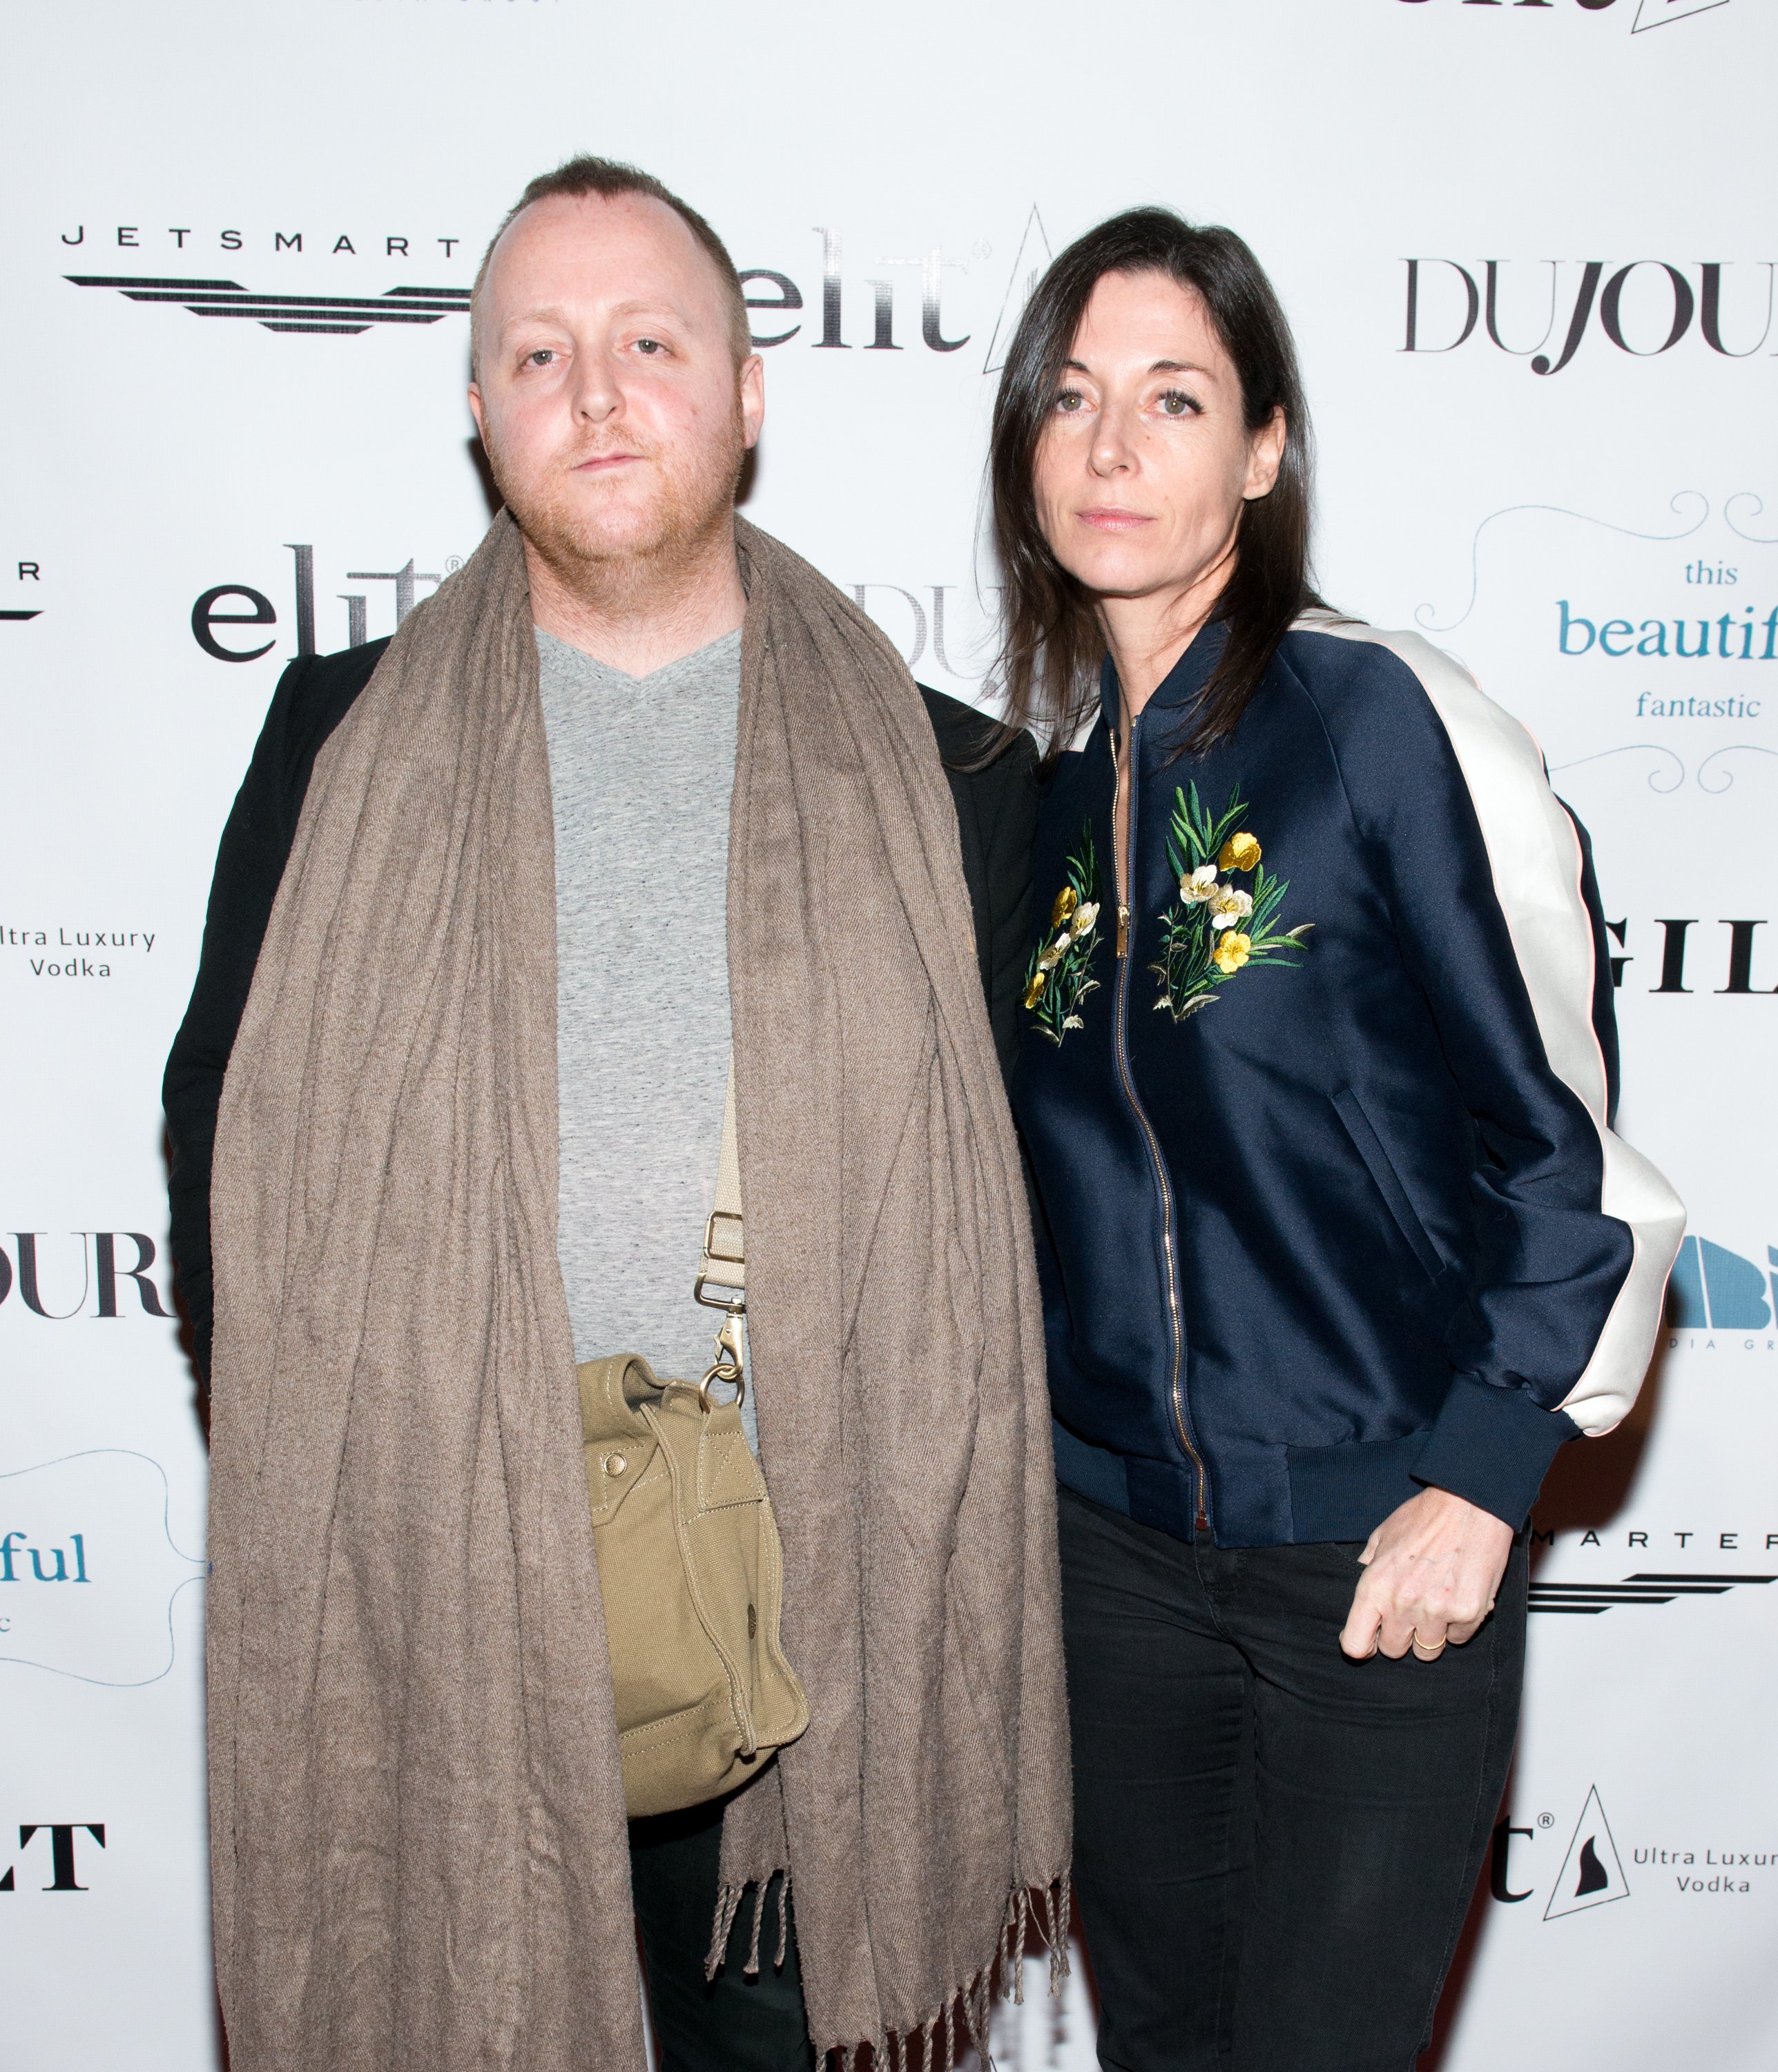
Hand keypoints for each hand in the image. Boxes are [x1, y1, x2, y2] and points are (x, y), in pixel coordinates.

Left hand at [1338, 1487, 1512, 1662]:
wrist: (1470, 1504)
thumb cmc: (1427, 1516)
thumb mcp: (1383, 1536)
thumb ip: (1369, 1566)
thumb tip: (1363, 1590)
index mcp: (1375, 1586)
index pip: (1355, 1644)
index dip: (1362, 1645)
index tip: (1371, 1640)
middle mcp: (1402, 1603)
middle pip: (1394, 1650)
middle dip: (1401, 1634)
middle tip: (1412, 1611)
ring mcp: (1436, 1611)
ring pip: (1427, 1651)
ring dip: (1431, 1632)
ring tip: (1437, 1601)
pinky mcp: (1468, 1613)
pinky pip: (1458, 1638)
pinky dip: (1458, 1624)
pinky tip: (1457, 1596)